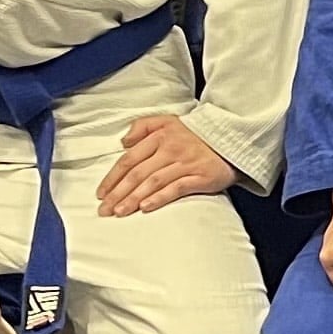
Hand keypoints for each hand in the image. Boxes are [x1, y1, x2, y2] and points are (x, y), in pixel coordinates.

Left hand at [97, 114, 235, 216]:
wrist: (231, 139)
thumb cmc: (196, 134)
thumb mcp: (169, 121)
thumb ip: (143, 126)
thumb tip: (123, 142)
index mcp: (160, 136)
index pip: (130, 159)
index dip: (113, 177)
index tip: (101, 193)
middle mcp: (171, 149)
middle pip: (138, 173)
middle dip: (118, 193)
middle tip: (105, 210)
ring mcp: (186, 163)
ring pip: (153, 182)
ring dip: (134, 198)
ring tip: (120, 212)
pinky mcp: (200, 176)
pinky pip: (176, 188)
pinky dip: (160, 198)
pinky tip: (146, 207)